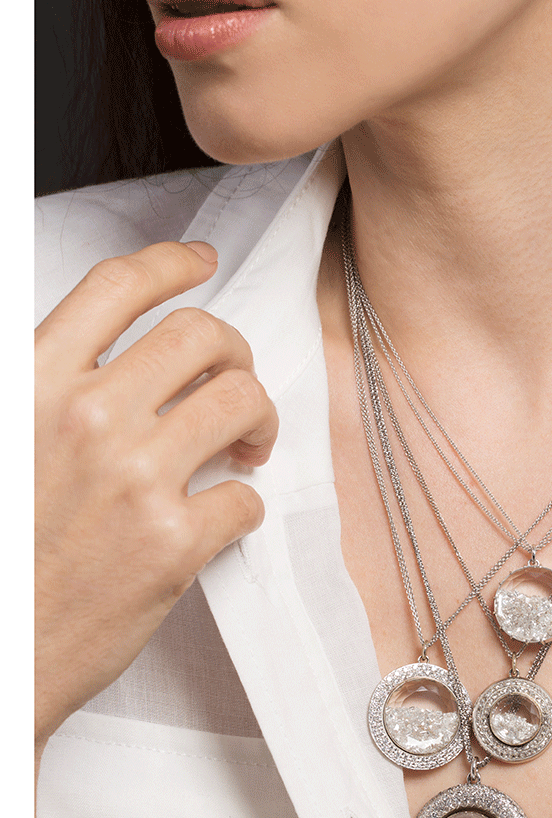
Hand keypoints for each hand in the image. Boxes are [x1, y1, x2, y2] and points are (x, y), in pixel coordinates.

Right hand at [35, 241, 278, 744]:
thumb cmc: (6, 553)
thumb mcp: (6, 440)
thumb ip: (50, 392)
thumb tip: (115, 364)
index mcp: (32, 384)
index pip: (117, 287)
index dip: (171, 264)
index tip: (201, 264)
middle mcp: (84, 416)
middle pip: (201, 336)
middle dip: (235, 352)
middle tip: (237, 382)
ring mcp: (132, 478)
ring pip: (241, 402)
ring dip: (260, 417)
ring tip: (249, 445)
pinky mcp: (170, 543)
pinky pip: (245, 496)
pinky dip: (246, 503)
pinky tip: (223, 516)